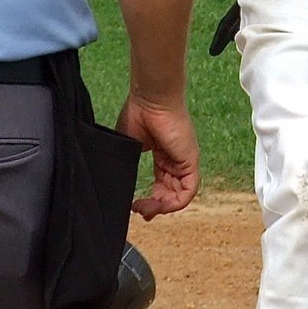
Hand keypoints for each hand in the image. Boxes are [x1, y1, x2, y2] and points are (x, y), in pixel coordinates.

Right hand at [116, 95, 199, 221]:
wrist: (150, 99)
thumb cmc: (138, 114)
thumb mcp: (128, 145)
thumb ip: (126, 164)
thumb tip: (117, 185)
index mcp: (162, 155)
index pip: (161, 185)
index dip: (150, 199)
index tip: (135, 205)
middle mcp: (175, 160)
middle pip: (170, 193)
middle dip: (154, 207)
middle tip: (138, 209)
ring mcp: (184, 161)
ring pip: (179, 196)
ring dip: (161, 207)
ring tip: (144, 209)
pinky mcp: (191, 161)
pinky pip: (188, 191)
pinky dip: (174, 203)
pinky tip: (157, 205)